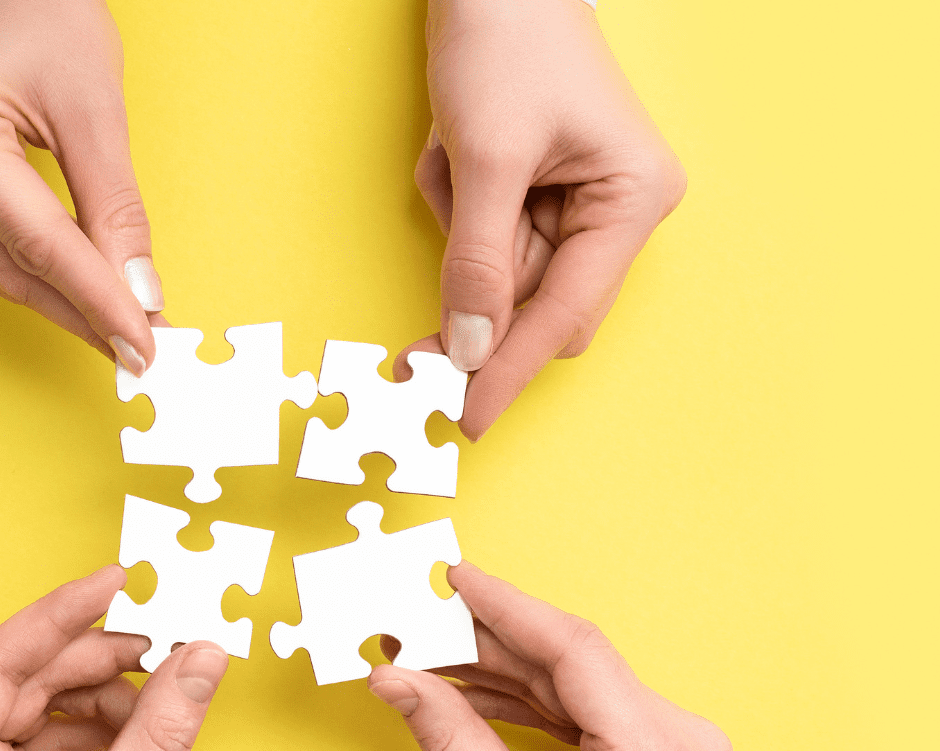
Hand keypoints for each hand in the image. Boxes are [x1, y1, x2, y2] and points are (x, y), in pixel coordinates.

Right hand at [0, 0, 161, 376]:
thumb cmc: (38, 6)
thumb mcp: (94, 107)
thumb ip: (116, 208)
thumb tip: (141, 292)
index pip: (41, 246)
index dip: (99, 304)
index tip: (146, 347)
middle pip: (14, 267)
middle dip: (84, 315)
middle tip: (142, 354)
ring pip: (0, 265)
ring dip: (66, 302)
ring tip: (123, 333)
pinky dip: (44, 272)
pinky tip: (87, 294)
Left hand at [0, 566, 228, 750]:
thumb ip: (162, 732)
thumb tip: (202, 659)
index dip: (62, 613)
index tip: (115, 580)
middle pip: (22, 679)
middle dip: (96, 659)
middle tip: (161, 640)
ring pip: (36, 705)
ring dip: (100, 695)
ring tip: (158, 692)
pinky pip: (42, 739)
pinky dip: (91, 730)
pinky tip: (136, 728)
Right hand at [369, 563, 730, 750]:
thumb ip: (452, 740)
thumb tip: (399, 681)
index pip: (574, 649)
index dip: (505, 606)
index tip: (455, 580)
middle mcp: (678, 736)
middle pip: (567, 660)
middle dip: (486, 641)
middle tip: (419, 628)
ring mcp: (671, 741)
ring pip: (571, 679)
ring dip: (500, 669)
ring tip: (431, 661)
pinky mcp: (654, 750)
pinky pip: (582, 705)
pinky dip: (526, 698)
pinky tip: (473, 691)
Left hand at [404, 0, 686, 438]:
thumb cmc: (507, 39)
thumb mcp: (487, 157)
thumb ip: (478, 263)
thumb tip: (468, 351)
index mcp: (631, 200)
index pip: (565, 314)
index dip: (511, 370)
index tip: (466, 418)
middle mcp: (614, 212)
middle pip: (538, 308)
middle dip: (476, 305)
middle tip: (413, 351)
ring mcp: (577, 207)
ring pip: (503, 278)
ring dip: (462, 236)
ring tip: (453, 158)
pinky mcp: (537, 197)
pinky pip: (486, 243)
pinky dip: (457, 214)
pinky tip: (454, 155)